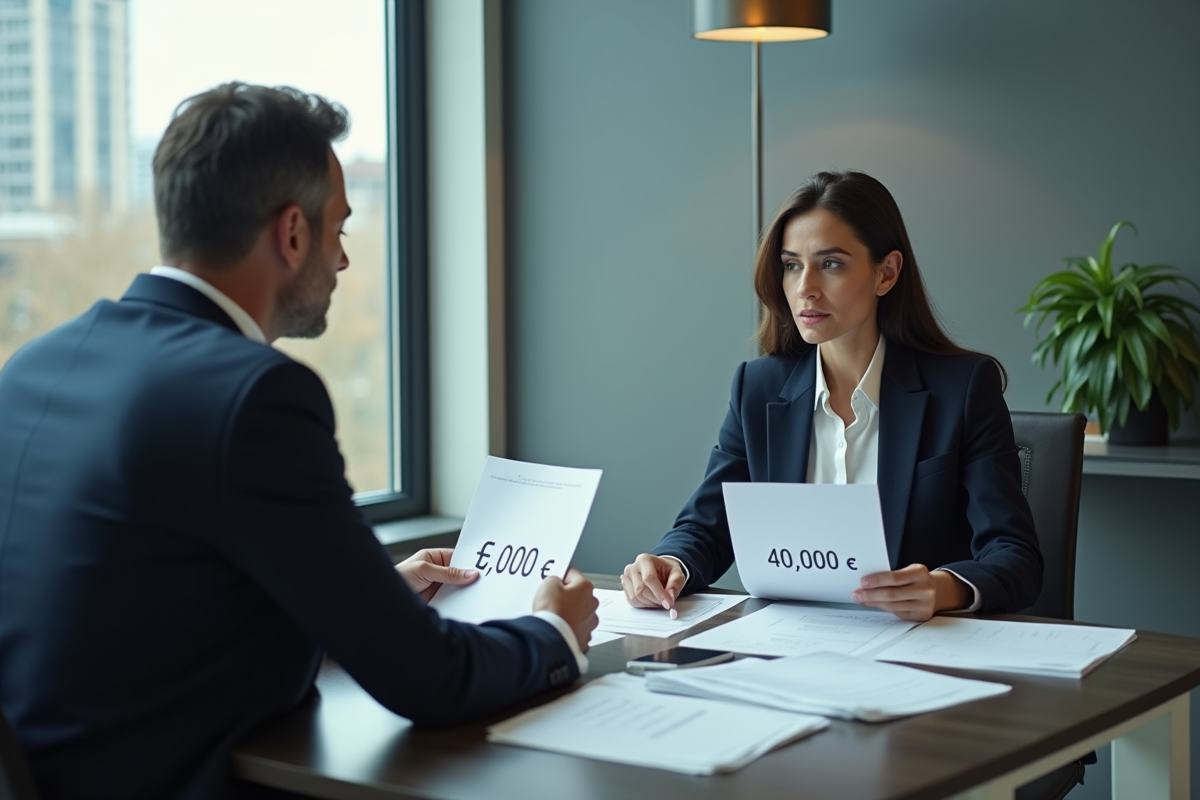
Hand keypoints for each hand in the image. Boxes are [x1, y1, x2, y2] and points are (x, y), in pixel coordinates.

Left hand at [394, 548, 478, 602]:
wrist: (382, 599)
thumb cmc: (398, 577)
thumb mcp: (425, 570)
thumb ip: (448, 573)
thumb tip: (469, 573)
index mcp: (433, 558)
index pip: (457, 558)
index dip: (469, 562)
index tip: (482, 566)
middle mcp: (436, 572)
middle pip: (459, 574)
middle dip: (468, 577)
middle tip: (482, 581)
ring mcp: (437, 587)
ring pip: (456, 588)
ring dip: (464, 591)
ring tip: (476, 593)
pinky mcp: (436, 601)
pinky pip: (451, 600)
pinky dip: (458, 602)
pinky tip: (465, 604)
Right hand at [533, 568, 598, 651]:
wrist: (551, 638)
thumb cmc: (552, 611)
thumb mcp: (548, 584)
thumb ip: (554, 579)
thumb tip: (556, 583)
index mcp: (585, 587)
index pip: (573, 574)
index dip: (560, 575)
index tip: (554, 578)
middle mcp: (592, 604)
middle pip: (577, 594)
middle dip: (565, 595)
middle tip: (551, 598)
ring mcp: (589, 623)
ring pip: (578, 612)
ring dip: (569, 612)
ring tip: (554, 615)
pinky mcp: (584, 638)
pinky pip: (576, 628)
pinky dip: (569, 627)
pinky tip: (558, 627)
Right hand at [621, 553, 684, 614]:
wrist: (659, 570)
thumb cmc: (667, 571)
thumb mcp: (677, 574)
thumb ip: (675, 584)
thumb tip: (670, 597)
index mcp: (644, 559)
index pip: (649, 578)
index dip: (659, 593)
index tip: (668, 603)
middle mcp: (632, 567)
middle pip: (640, 589)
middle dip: (655, 599)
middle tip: (666, 602)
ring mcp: (626, 578)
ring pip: (635, 597)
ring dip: (650, 603)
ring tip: (659, 599)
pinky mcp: (625, 588)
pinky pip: (632, 601)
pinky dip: (644, 605)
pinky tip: (651, 599)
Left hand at [851, 564, 970, 620]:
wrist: (937, 591)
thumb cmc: (916, 579)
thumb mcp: (908, 571)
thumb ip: (891, 575)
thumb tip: (866, 583)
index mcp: (920, 573)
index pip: (894, 578)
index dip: (877, 581)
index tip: (862, 582)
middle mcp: (925, 589)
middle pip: (892, 594)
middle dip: (871, 594)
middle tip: (857, 594)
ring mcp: (924, 604)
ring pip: (893, 605)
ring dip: (874, 602)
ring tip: (861, 599)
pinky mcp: (921, 616)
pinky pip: (897, 612)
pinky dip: (883, 608)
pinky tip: (874, 604)